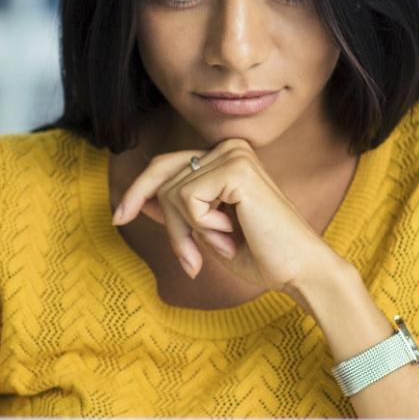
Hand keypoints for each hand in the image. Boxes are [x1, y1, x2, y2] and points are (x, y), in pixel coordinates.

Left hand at [111, 138, 347, 298]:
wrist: (299, 271)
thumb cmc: (261, 255)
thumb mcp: (206, 232)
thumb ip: (177, 212)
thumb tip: (140, 200)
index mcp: (226, 157)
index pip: (166, 165)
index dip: (138, 191)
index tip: (119, 217)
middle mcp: (230, 148)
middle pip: (162, 175)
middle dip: (162, 219)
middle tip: (185, 259)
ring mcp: (233, 155)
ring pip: (171, 193)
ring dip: (185, 232)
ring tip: (216, 248)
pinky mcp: (235, 169)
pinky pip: (186, 200)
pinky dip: (200, 227)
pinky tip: (230, 233)